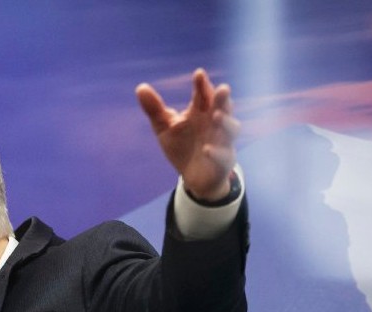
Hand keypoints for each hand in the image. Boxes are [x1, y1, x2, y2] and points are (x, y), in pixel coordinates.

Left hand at [136, 68, 239, 200]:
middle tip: (223, 88)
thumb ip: (154, 109)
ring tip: (216, 116)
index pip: (203, 95)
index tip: (199, 73)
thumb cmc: (182, 146)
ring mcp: (222, 141)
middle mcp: (215, 123)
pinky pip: (223, 155)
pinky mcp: (224, 161)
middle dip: (223, 99)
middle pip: (223, 107)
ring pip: (230, 129)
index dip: (202, 85)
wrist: (194, 177)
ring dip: (225, 122)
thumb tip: (140, 87)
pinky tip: (207, 149)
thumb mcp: (165, 127)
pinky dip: (216, 152)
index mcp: (201, 112)